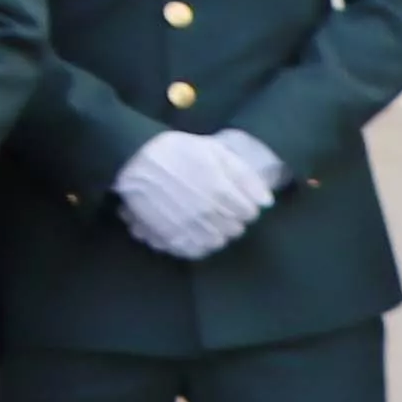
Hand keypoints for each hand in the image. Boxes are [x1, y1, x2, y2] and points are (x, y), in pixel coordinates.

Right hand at [112, 131, 288, 263]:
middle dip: (233, 219)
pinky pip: (194, 251)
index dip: (246, 205)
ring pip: (217, 242)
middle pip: (235, 229)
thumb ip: (244, 176)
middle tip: (222, 208)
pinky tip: (194, 232)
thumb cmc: (177, 150)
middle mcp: (207, 213)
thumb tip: (267, 202)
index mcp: (221, 191)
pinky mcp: (169, 236)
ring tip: (207, 220)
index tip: (237, 199)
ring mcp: (188, 227)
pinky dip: (198, 245)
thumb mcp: (215, 151)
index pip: (250, 212)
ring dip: (217, 232)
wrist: (134, 158)